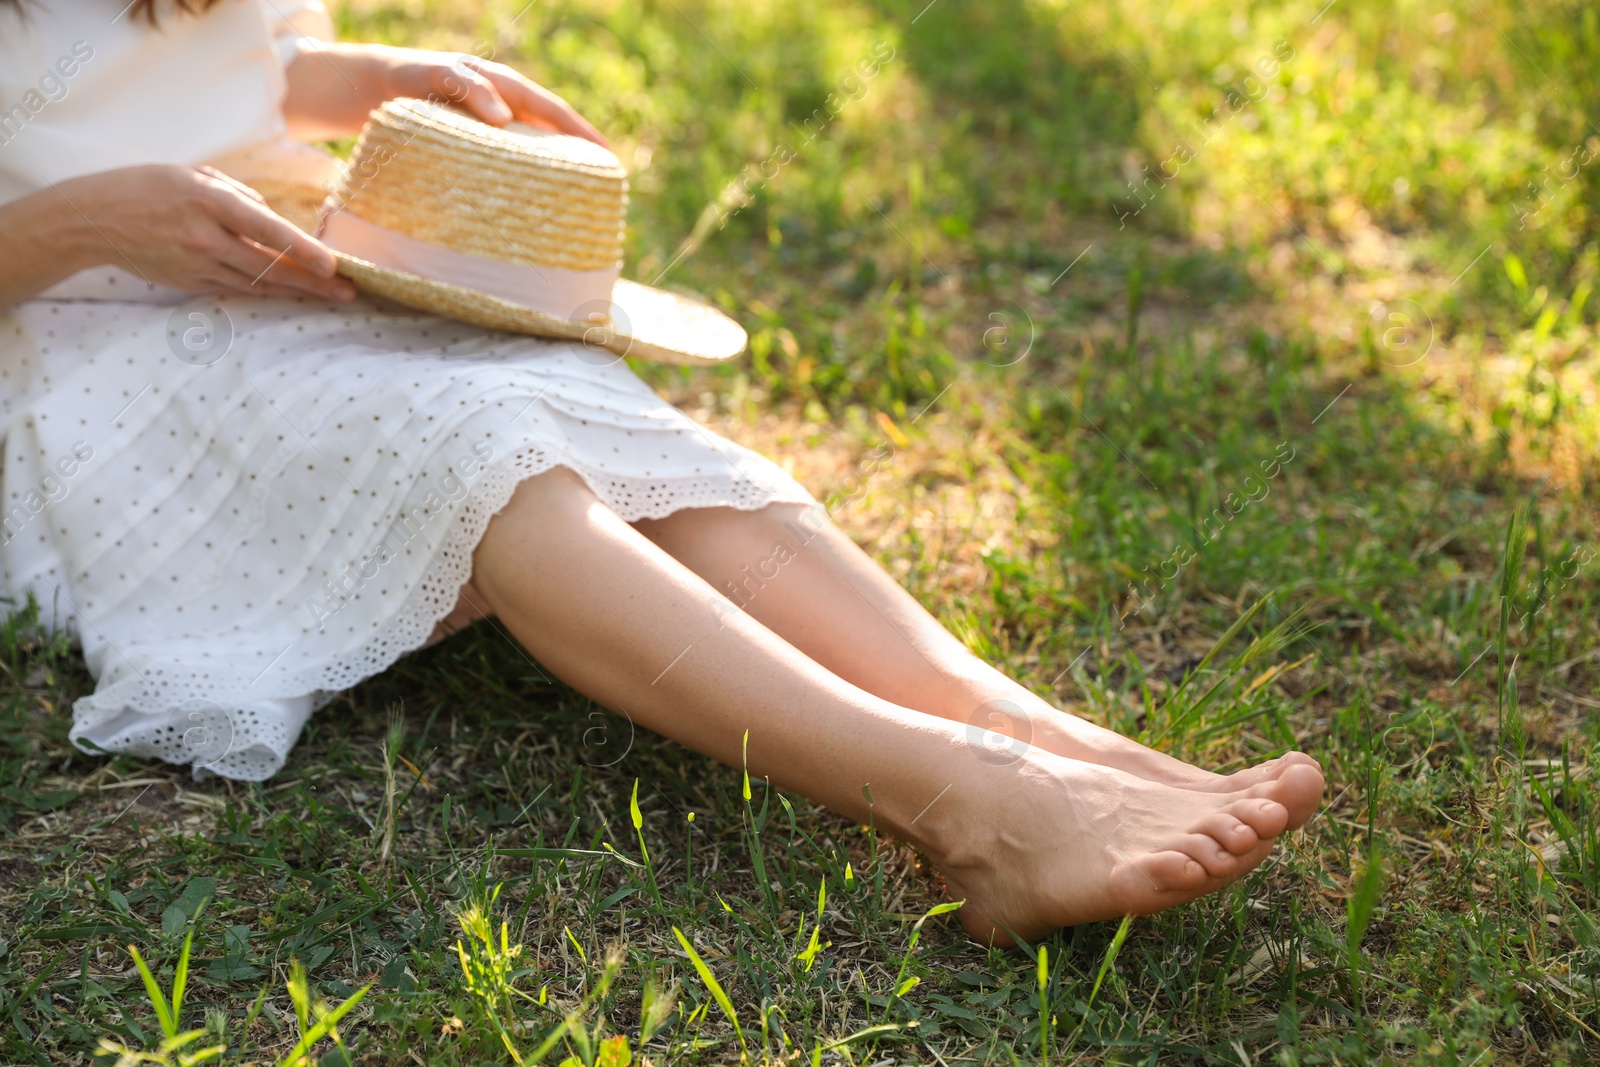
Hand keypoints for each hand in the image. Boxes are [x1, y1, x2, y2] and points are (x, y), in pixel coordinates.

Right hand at [55, 165, 355, 300]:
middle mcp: (204, 237)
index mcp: (209, 201)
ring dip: (296, 290)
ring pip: (257, 282)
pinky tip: (290, 292)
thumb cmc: (146, 187)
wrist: (92, 220)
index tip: (333, 265)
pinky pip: (236, 287)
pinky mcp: (190, 282)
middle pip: (269, 266)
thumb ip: (237, 194)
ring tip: (330, 295)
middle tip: (349, 292)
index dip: (302, 250)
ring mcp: (196, 264)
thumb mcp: (192, 175)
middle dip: (313, 282)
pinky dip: (264, 289)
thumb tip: (273, 218)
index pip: (266, 229)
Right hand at [282, 43, 608, 148]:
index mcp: (498, 107)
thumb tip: (503, 231)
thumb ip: (478, 176)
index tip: (612, 167)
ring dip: (536, 111)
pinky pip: (457, 81)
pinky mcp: (425, 72)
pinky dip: (481, 97)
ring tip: (565, 138)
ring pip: (506, 87)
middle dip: (573, 125)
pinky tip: (500, 117)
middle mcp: (487, 86)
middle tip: (601, 153)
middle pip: (540, 103)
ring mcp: (458, 75)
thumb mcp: (450, 156)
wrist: (357, 87)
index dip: (579, 139)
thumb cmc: (411, 131)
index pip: (547, 121)